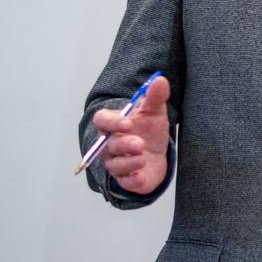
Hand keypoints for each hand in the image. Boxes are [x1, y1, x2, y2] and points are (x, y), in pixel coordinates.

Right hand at [94, 75, 170, 194]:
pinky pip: (125, 182)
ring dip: (128, 162)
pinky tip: (140, 175)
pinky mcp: (127, 179)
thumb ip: (155, 97)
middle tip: (139, 143)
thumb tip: (160, 79)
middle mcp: (110, 145)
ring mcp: (117, 163)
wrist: (157, 153)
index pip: (102, 121)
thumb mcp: (154, 112)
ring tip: (142, 158)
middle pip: (109, 145)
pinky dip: (132, 180)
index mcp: (113, 124)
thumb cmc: (149, 129)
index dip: (112, 122)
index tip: (128, 122)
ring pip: (115, 165)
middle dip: (123, 144)